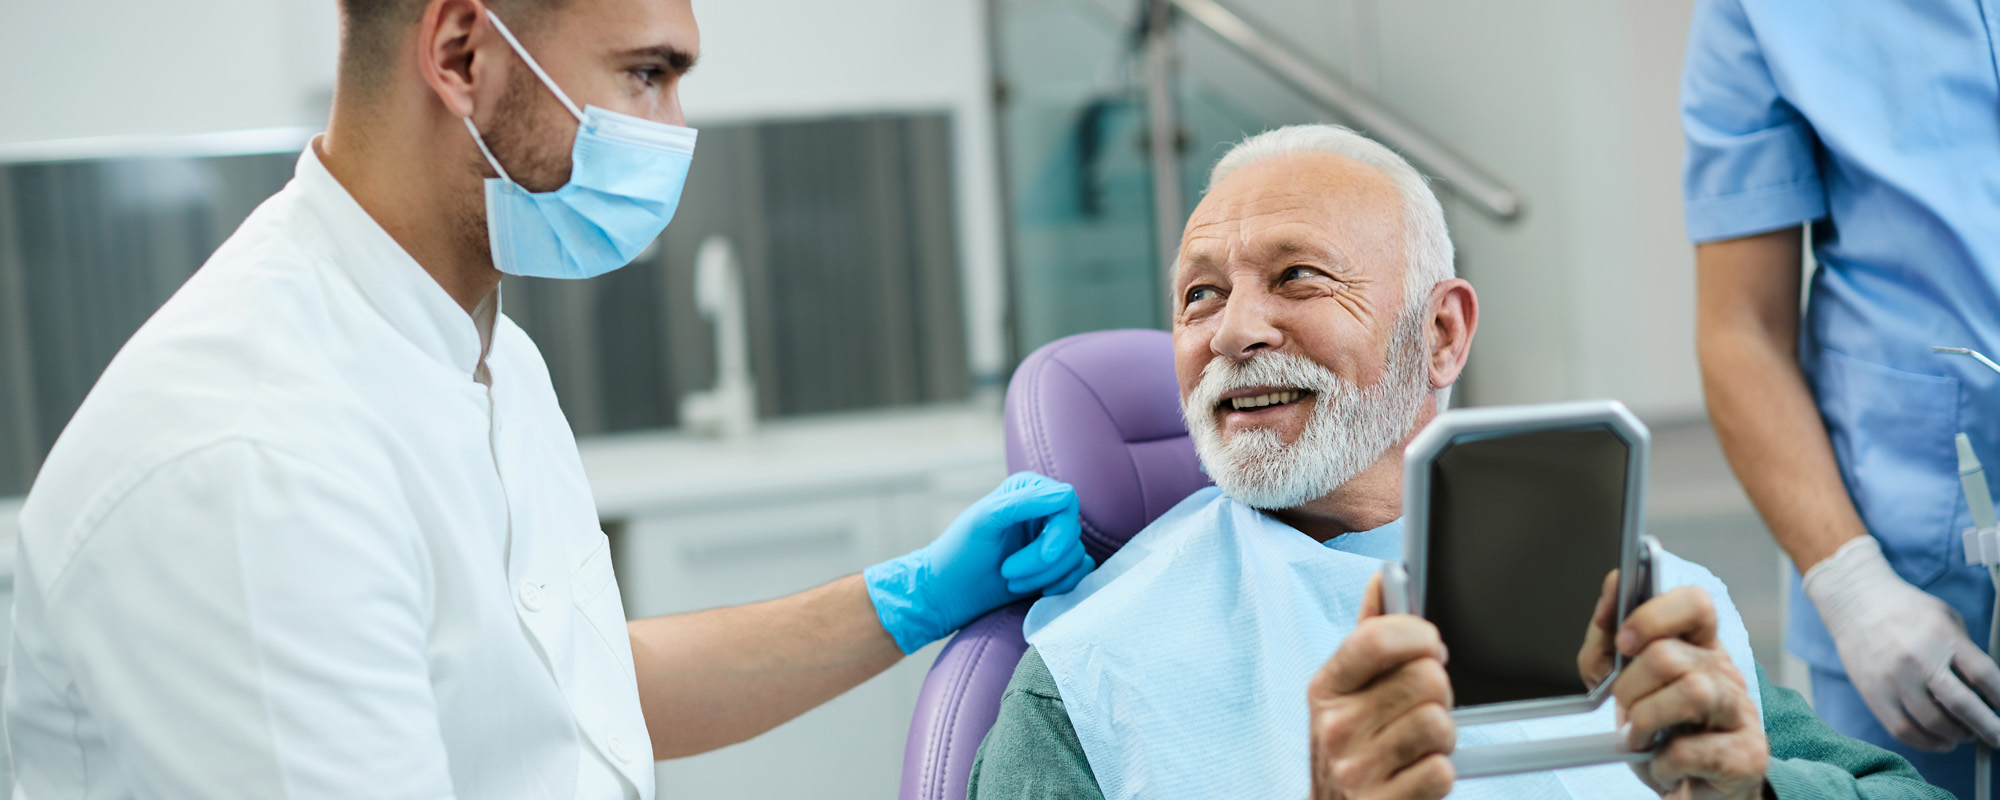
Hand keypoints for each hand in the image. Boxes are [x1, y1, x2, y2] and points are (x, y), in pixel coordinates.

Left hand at [863, 472, 1092, 652]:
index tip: (1044, 555)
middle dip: (1043, 560)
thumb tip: (1067, 494)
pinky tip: (1039, 593)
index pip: (1067, 501)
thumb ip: (1024, 502)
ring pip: (1076, 556)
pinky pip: (1080, 572)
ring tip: (1011, 583)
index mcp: (1028, 490)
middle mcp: (1044, 512)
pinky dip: (1063, 585)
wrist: (950, 594)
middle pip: (1072, 533)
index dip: (1059, 531)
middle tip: (1008, 574)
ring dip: (1044, 577)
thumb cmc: (960, 553)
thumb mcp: (985, 520)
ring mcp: (1052, 540)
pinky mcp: (1056, 567)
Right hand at [1308, 572, 1455, 799]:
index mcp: (1326, 686)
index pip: (1378, 637)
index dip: (1419, 635)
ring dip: (1442, 736)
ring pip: (1439, 724)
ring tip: (1417, 744)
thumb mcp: (1348, 689)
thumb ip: (1370, 632)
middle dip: (1437, 692)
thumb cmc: (1353, 743)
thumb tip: (1384, 577)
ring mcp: (1356, 768)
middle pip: (1426, 678)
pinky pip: (1442, 771)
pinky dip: (1439, 774)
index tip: (1429, 647)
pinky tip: (1415, 773)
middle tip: (1420, 707)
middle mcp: (1334, 726)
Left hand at [1578, 571, 1766, 799]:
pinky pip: (1689, 750)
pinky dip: (1661, 762)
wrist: (1694, 790)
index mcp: (1699, 648)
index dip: (1652, 615)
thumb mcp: (1626, 686)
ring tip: (1641, 738)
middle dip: (1629, 687)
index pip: (1694, 604)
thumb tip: (1605, 614)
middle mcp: (1725, 673)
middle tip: (1626, 710)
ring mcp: (1740, 712)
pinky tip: (1664, 766)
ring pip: (1691, 692)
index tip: (1621, 640)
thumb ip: (1606, 649)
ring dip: (1646, 720)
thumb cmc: (1662, 734)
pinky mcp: (1745, 755)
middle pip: (1668, 654)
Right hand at [1805, 536, 1999, 749]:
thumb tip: (1987, 695)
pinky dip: (1929, 743)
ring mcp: (1893, 679)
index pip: (1984, 676)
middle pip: (1963, 706)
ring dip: (1958, 736)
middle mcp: (1918, 659)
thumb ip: (1967, 652)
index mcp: (1942, 637)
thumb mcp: (1946, 619)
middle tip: (1998, 739)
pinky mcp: (1873, 694)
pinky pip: (1904, 731)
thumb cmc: (1908, 610)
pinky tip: (1941, 740)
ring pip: (1934, 724)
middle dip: (1989, 729)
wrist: (1855, 602)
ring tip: (1966, 735)